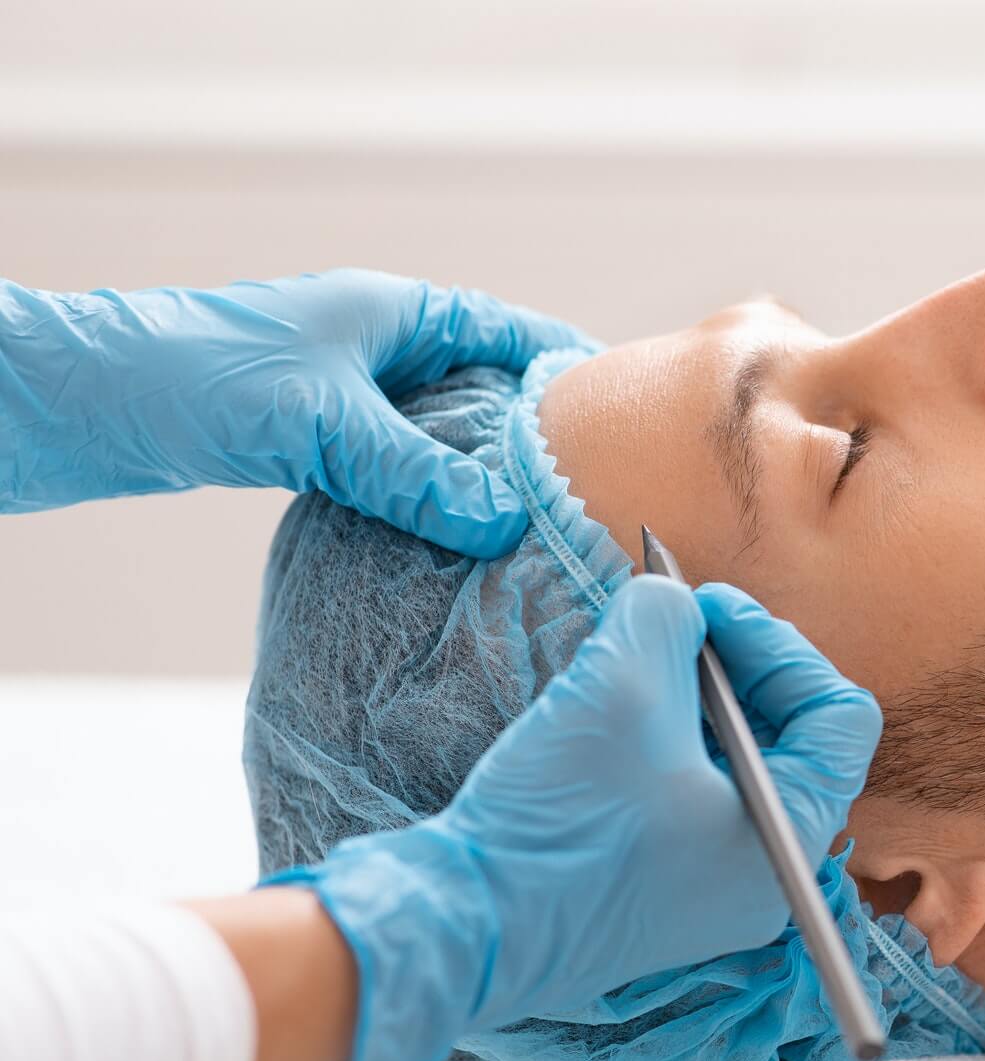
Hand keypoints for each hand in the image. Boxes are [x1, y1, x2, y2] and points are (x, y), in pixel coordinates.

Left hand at [0, 269, 593, 556]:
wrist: (73, 403)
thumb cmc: (190, 376)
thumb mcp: (319, 424)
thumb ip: (414, 473)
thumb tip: (503, 521)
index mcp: (396, 312)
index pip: (513, 330)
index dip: (573, 368)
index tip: (629, 416)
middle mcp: (381, 347)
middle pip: (489, 389)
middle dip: (538, 439)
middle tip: (593, 494)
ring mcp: (350, 395)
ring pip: (445, 437)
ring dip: (483, 479)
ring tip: (539, 529)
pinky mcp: (318, 441)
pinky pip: (402, 470)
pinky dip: (434, 500)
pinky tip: (456, 542)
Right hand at [263, 577, 882, 1060]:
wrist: (461, 927)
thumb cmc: (561, 819)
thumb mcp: (623, 683)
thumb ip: (668, 618)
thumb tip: (676, 605)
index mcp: (791, 837)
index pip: (839, 716)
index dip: (780, 645)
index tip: (708, 612)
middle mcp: (768, 876)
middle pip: (790, 737)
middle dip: (734, 668)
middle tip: (670, 626)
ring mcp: (713, 894)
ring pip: (731, 766)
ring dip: (689, 701)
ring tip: (626, 666)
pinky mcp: (657, 896)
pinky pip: (686, 800)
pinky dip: (659, 747)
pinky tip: (601, 723)